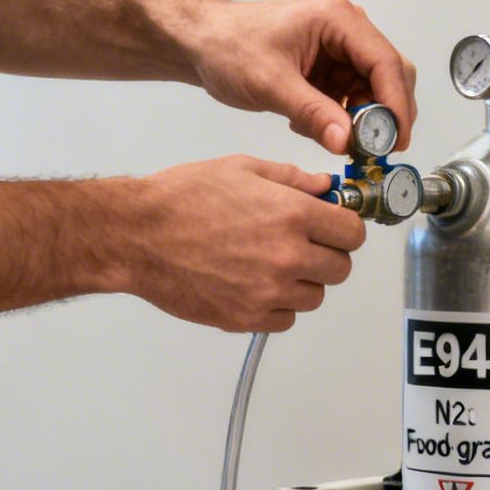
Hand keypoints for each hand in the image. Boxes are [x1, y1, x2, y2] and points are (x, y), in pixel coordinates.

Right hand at [121, 156, 365, 331]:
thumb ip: (291, 179)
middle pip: (340, 269)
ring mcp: (268, 292)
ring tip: (269, 264)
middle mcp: (287, 257)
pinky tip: (254, 285)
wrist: (137, 235)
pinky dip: (277, 307)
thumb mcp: (241, 169)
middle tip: (302, 245)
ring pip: (314, 297)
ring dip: (302, 283)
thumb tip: (323, 187)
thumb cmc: (181, 198)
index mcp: (293, 215)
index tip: (332, 228)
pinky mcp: (246, 318)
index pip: (353, 233)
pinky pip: (285, 320)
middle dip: (326, 255)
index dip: (344, 228)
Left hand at [179, 0, 418, 155]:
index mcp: (338, 20)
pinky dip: (341, 120)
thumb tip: (345, 141)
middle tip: (374, 151)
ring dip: (361, 121)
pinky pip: (350, 100)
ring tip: (334, 140)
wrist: (201, 42)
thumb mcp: (270, 83)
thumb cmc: (228, 45)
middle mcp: (346, 31)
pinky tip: (313, 127)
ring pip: (373, 92)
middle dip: (385, 116)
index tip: (396, 140)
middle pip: (389, 76)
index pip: (386, 63)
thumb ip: (312, 113)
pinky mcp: (328, 70)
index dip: (397, 105)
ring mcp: (339, 51)